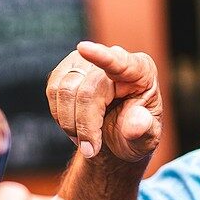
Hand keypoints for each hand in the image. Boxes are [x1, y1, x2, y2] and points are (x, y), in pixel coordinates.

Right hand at [46, 41, 162, 161]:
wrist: (117, 136)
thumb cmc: (134, 134)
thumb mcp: (146, 140)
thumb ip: (144, 132)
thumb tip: (135, 124)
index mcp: (141, 71)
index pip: (120, 62)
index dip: (101, 56)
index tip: (83, 48)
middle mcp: (114, 58)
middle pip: (87, 92)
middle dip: (85, 126)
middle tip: (90, 150)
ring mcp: (87, 61)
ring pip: (64, 90)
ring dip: (70, 123)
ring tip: (85, 139)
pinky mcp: (68, 68)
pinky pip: (53, 90)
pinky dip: (60, 115)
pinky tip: (74, 125)